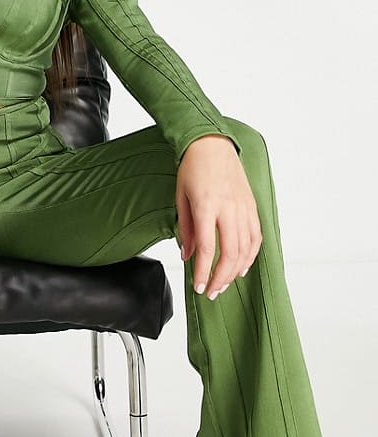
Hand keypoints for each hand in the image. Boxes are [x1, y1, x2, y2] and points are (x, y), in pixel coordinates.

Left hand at [175, 135, 261, 298]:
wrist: (212, 144)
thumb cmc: (193, 168)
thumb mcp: (180, 198)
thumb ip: (185, 229)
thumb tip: (187, 254)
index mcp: (207, 206)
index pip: (207, 248)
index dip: (203, 272)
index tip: (199, 287)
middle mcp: (229, 208)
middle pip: (230, 253)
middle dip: (220, 278)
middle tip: (211, 291)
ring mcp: (243, 207)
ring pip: (245, 249)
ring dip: (234, 271)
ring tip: (224, 284)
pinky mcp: (252, 206)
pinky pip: (256, 237)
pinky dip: (250, 255)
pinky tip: (241, 267)